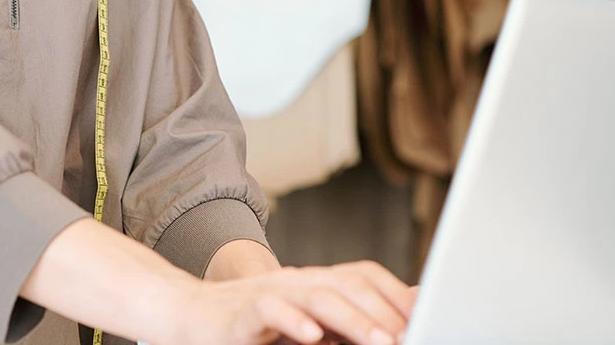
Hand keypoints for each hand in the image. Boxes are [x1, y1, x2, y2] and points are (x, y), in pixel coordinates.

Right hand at [167, 260, 417, 344]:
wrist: (187, 318)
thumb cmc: (252, 327)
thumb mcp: (306, 324)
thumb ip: (346, 321)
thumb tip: (402, 314)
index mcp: (315, 282)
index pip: (364, 275)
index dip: (396, 295)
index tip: (426, 318)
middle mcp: (296, 281)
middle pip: (347, 283)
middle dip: (383, 310)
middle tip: (410, 336)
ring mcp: (269, 292)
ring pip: (316, 295)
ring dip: (352, 319)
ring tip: (380, 341)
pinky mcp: (241, 312)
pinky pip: (269, 309)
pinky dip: (293, 321)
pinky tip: (313, 337)